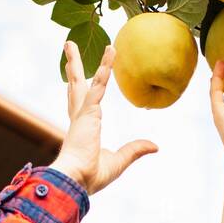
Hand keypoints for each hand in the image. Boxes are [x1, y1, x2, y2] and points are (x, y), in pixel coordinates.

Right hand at [52, 42, 158, 195]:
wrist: (76, 181)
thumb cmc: (91, 177)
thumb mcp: (118, 162)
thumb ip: (134, 150)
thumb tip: (154, 146)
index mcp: (82, 129)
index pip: (79, 104)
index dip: (77, 91)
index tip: (72, 80)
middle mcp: (79, 118)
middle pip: (75, 86)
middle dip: (73, 67)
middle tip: (69, 48)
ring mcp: (82, 114)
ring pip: (84, 80)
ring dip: (78, 60)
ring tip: (71, 41)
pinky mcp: (88, 112)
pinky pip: (99, 85)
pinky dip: (106, 68)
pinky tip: (111, 52)